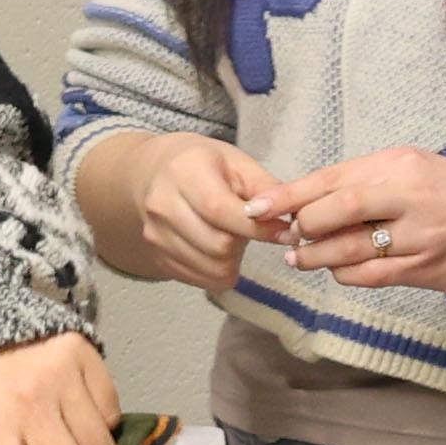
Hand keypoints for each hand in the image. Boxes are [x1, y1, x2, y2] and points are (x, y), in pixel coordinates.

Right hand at [112, 133, 279, 294]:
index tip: (285, 231)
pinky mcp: (158, 258)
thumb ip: (266, 189)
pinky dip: (220, 271)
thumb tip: (290, 219)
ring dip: (234, 259)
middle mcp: (162, 205)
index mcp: (183, 172)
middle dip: (245, 241)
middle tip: (253, 229)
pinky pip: (202, 280)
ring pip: (212, 267)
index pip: (220, 210)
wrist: (156, 175)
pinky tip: (220, 250)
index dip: (257, 227)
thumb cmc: (205, 166)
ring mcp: (156, 235)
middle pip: (218, 244)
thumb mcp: (238, 164)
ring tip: (233, 235)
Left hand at [258, 148, 445, 297]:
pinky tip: (339, 272)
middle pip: (334, 210)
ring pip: (348, 248)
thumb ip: (372, 182)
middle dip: (301, 226)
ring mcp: (418, 234)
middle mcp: (408, 194)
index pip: (332, 177)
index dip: (288, 195)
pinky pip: (371, 276)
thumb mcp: (420, 170)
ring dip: (317, 256)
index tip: (257, 206)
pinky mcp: (427, 268)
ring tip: (301, 257)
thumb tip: (314, 199)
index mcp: (401, 164)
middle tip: (286, 235)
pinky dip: (346, 275)